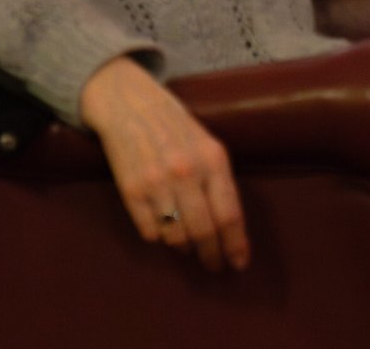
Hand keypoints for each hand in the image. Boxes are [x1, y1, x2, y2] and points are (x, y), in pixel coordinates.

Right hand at [79, 56, 249, 271]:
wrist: (129, 106)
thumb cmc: (176, 127)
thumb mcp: (208, 145)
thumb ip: (219, 181)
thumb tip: (229, 226)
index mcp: (213, 159)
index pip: (229, 213)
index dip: (236, 243)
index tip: (239, 263)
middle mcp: (186, 173)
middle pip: (204, 231)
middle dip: (212, 254)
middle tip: (214, 264)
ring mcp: (156, 183)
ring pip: (175, 237)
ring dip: (185, 248)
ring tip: (188, 245)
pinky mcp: (130, 191)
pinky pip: (149, 232)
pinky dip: (159, 237)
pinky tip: (163, 229)